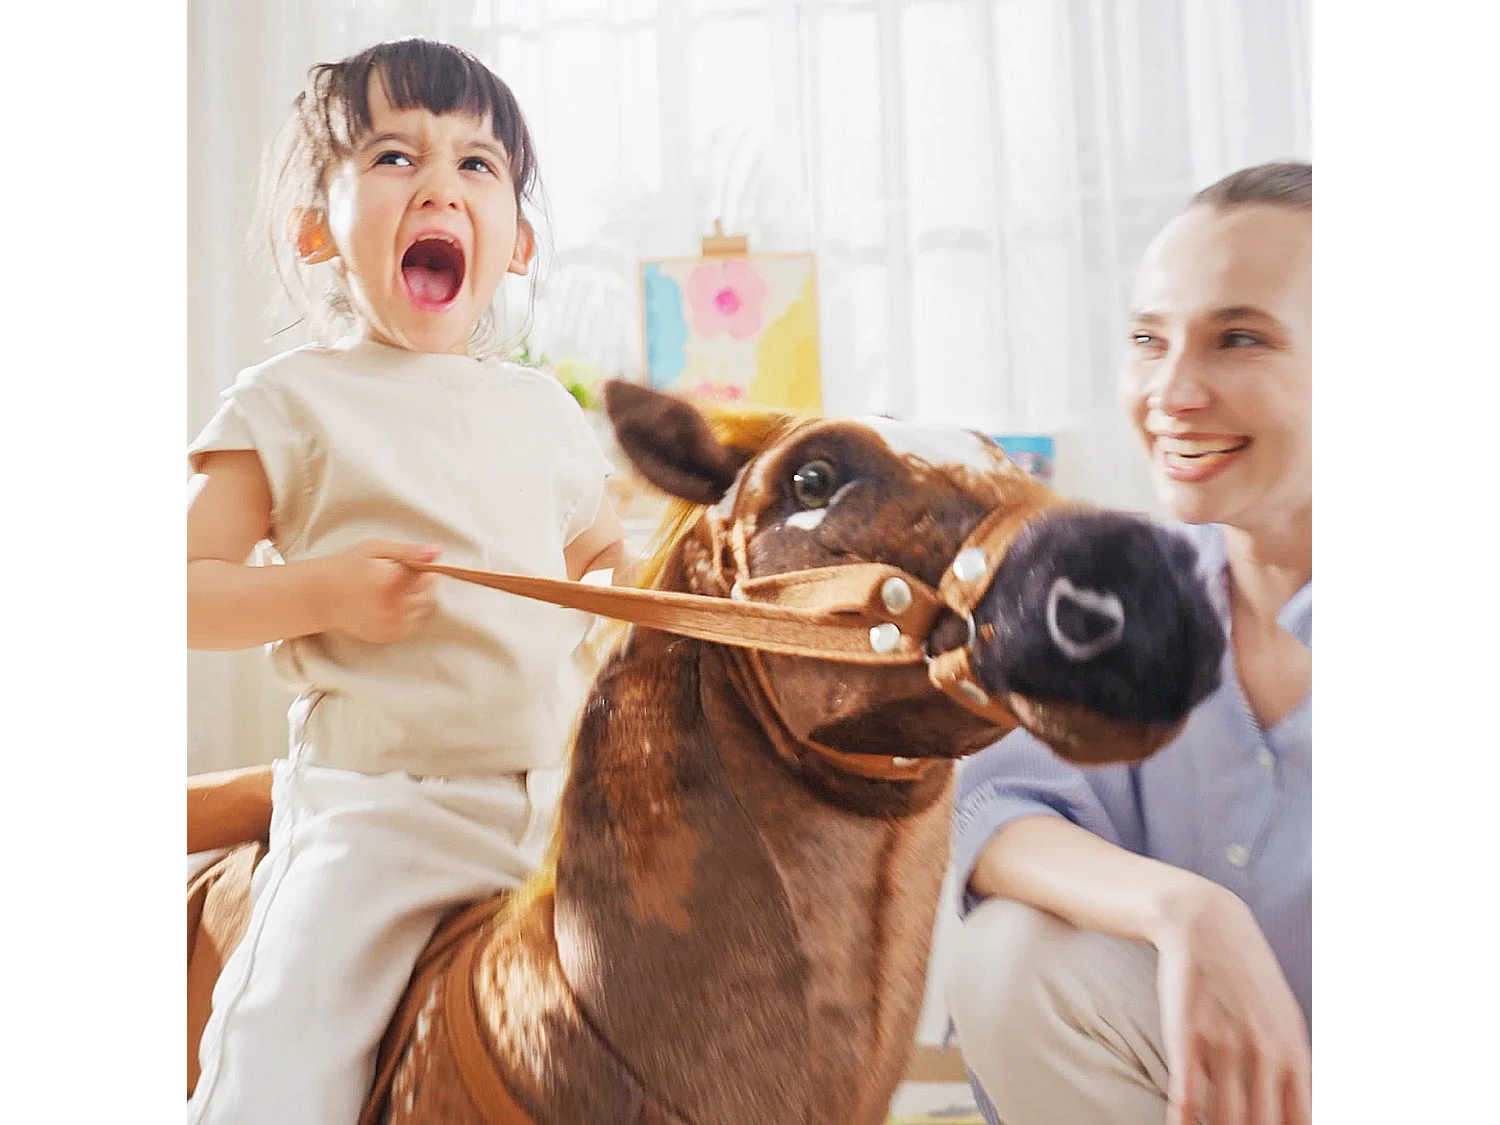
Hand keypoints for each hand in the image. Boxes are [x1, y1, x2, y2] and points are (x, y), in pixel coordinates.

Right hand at [321, 539, 441, 643]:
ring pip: (424, 609)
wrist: (320, 596)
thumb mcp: (376, 548)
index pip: (428, 575)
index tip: (406, 564)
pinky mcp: (388, 636)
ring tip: (395, 589)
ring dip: (418, 598)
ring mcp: (391, 624)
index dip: (420, 567)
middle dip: (421, 582)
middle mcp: (393, 606)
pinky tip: (393, 603)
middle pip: (429, 593)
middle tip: (400, 575)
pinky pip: (413, 624)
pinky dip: (410, 613)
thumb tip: (437, 552)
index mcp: (392, 582)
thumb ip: (409, 551)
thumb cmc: (347, 567)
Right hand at [1154, 882, 1310, 1124]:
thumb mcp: (1284, 1019)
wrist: (1206, 924)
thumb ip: (1294, 1068)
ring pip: (1225, 1118)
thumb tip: (1299, 1113)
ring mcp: (1225, 1043)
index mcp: (1294, 1052)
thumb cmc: (1245, 976)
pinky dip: (1184, 1120)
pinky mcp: (1186, 1034)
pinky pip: (1188, 1092)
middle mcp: (1264, 1051)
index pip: (1299, 1121)